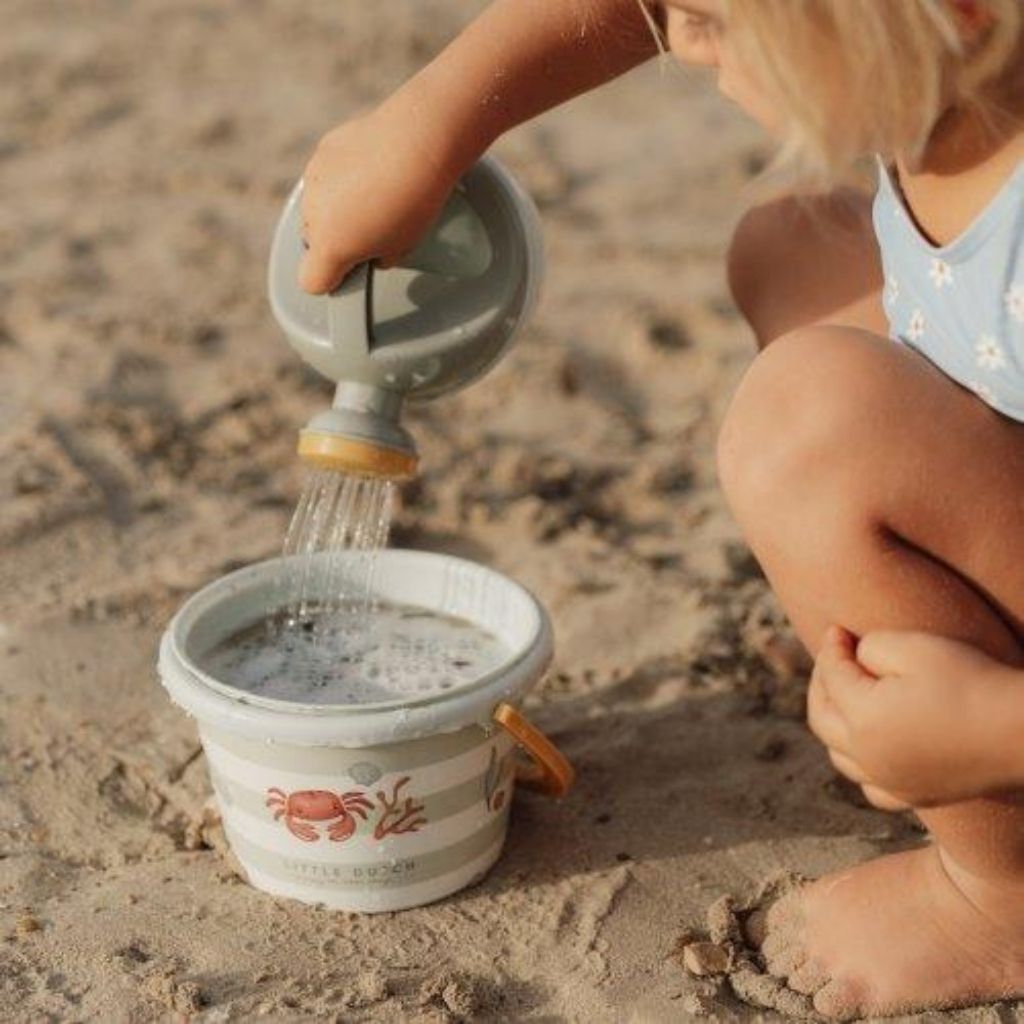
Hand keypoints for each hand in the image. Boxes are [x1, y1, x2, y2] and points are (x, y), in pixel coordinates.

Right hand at [298, 100, 465, 293]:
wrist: (419, 142)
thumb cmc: (415, 201)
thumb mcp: (402, 248)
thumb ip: (377, 259)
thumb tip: (372, 251)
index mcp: (330, 246)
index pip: (311, 282)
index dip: (331, 282)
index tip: (350, 273)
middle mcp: (312, 215)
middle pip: (315, 242)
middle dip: (337, 241)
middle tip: (373, 231)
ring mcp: (313, 180)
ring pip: (318, 207)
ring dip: (336, 208)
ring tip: (375, 197)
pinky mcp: (323, 151)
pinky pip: (325, 176)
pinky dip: (341, 178)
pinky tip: (371, 170)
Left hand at [809, 626, 1020, 809]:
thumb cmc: (972, 680)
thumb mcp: (915, 647)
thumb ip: (868, 647)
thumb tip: (852, 656)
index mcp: (863, 720)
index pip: (831, 677)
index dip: (831, 648)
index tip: (836, 629)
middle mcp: (868, 758)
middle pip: (821, 718)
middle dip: (821, 683)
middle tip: (833, 658)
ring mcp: (890, 783)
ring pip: (838, 755)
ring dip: (834, 722)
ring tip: (846, 694)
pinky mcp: (914, 796)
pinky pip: (869, 784)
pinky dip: (859, 763)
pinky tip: (871, 743)